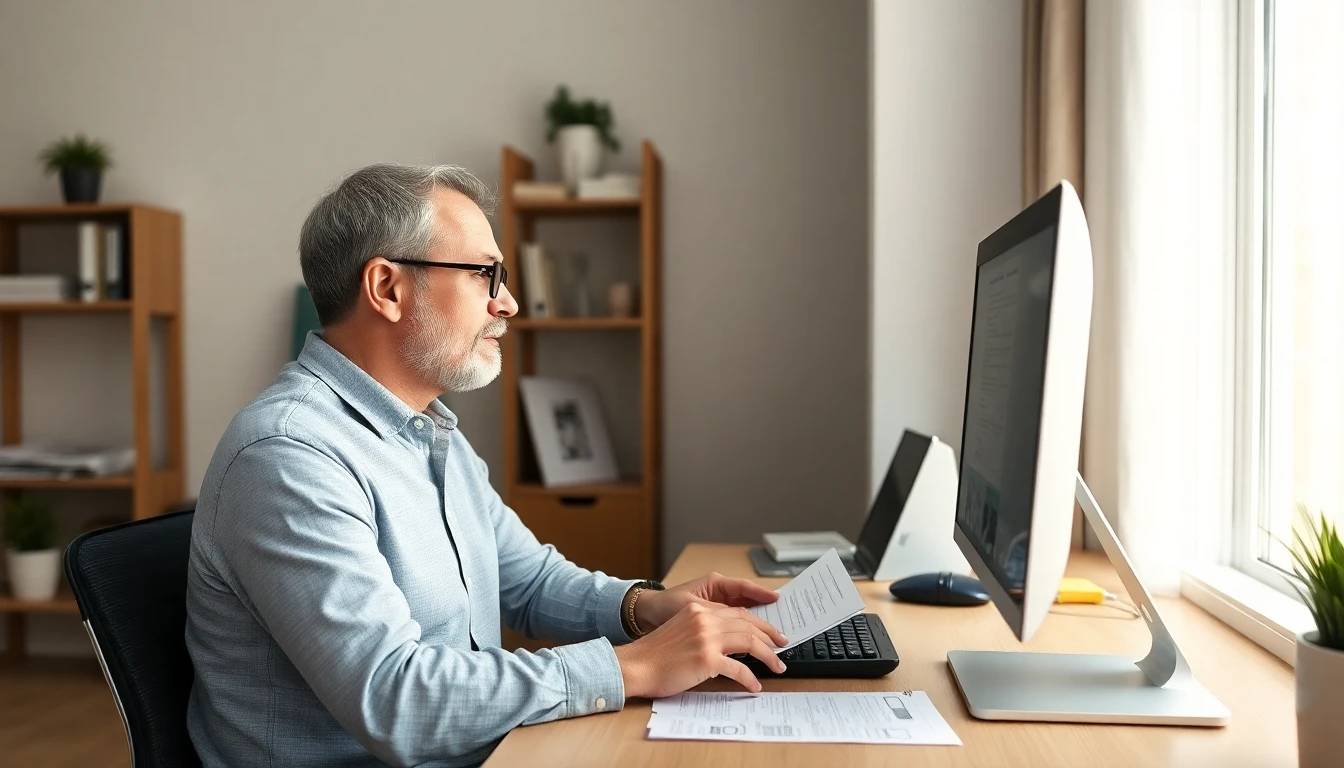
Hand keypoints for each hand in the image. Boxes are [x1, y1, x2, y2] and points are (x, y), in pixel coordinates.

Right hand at [613, 601, 788, 698]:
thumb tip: (730, 644)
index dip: (758, 622)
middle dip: (769, 636)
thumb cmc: (655, 655)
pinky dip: (750, 678)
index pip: (737, 612)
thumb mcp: (681, 630)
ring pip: (749, 643)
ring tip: (777, 667)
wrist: (636, 666)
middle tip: (782, 645)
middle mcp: (704, 620)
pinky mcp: (706, 659)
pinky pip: (738, 669)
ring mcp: (706, 638)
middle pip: (748, 624)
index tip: (770, 632)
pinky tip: (754, 686)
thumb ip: (704, 630)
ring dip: (767, 656)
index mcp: (699, 610)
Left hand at [634, 572, 780, 632]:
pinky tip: (753, 646)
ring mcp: (716, 608)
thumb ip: (715, 613)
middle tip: (781, 631)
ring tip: (773, 639)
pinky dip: (744, 635)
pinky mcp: (712, 622)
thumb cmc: (663, 606)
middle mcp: (718, 594)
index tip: (777, 599)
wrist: (645, 616)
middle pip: (748, 604)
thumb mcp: (691, 608)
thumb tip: (739, 621)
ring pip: (743, 616)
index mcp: (714, 583)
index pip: (744, 587)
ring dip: (757, 628)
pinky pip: (733, 627)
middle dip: (765, 617)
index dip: (762, 594)